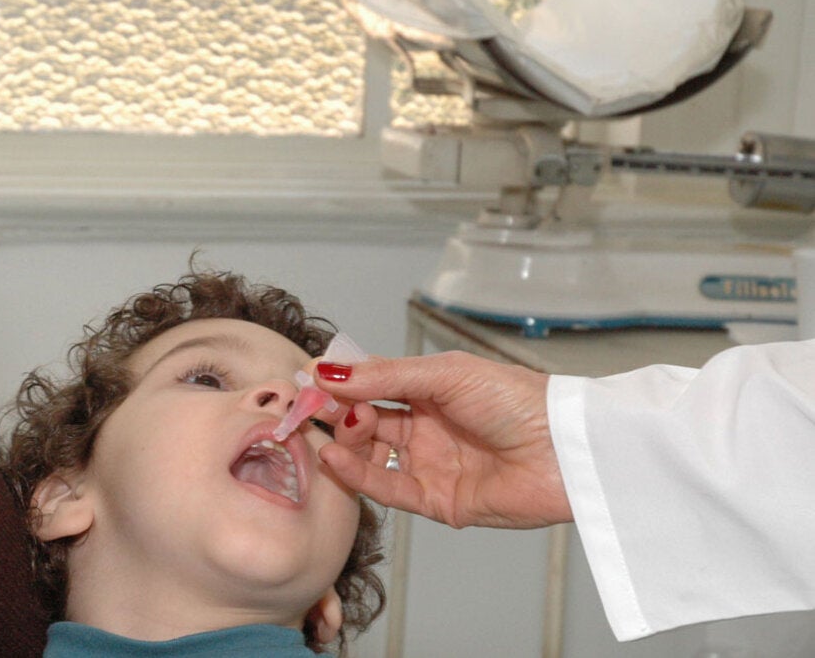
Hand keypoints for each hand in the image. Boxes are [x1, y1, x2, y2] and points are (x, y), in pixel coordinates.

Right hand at [317, 351, 571, 528]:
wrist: (566, 450)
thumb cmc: (518, 401)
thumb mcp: (446, 375)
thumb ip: (385, 376)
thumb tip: (327, 371)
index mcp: (430, 391)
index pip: (372, 387)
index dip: (340, 386)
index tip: (307, 383)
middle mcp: (427, 427)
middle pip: (366, 422)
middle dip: (337, 414)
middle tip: (311, 409)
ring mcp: (431, 464)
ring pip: (371, 457)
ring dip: (346, 445)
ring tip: (330, 433)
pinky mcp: (438, 501)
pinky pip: (389, 490)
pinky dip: (359, 476)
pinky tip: (338, 458)